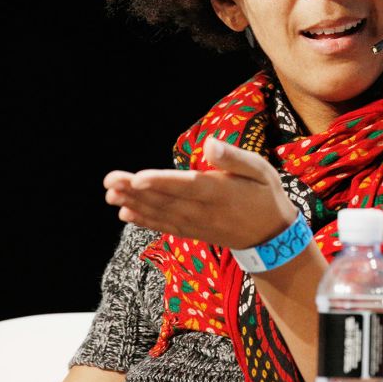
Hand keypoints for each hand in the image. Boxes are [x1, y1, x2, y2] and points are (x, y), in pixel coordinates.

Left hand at [103, 138, 295, 248]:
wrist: (272, 238)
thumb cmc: (265, 195)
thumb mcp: (261, 171)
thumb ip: (234, 158)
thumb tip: (210, 144)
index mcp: (220, 192)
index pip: (187, 186)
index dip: (161, 182)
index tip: (137, 177)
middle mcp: (204, 211)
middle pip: (166, 200)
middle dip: (135, 191)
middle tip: (110, 181)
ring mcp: (197, 224)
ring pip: (161, 214)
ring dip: (134, 204)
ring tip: (111, 194)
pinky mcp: (193, 232)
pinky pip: (165, 226)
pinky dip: (145, 221)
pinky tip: (126, 213)